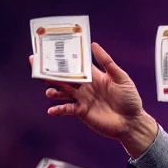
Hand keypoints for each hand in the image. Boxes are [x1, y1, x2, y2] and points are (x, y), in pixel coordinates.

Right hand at [33, 42, 157, 155]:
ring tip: (48, 90)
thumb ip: (107, 62)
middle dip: (49, 71)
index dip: (62, 56)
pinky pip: (68, 109)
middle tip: (34, 63)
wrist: (132, 122)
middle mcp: (84, 86)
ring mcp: (82, 99)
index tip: (48, 47)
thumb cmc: (130, 100)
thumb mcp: (121, 78)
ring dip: (53, 90)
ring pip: (62, 92)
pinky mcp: (82, 112)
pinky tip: (52, 110)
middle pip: (63, 76)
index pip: (74, 63)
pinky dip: (59, 109)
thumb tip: (94, 44)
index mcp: (92, 76)